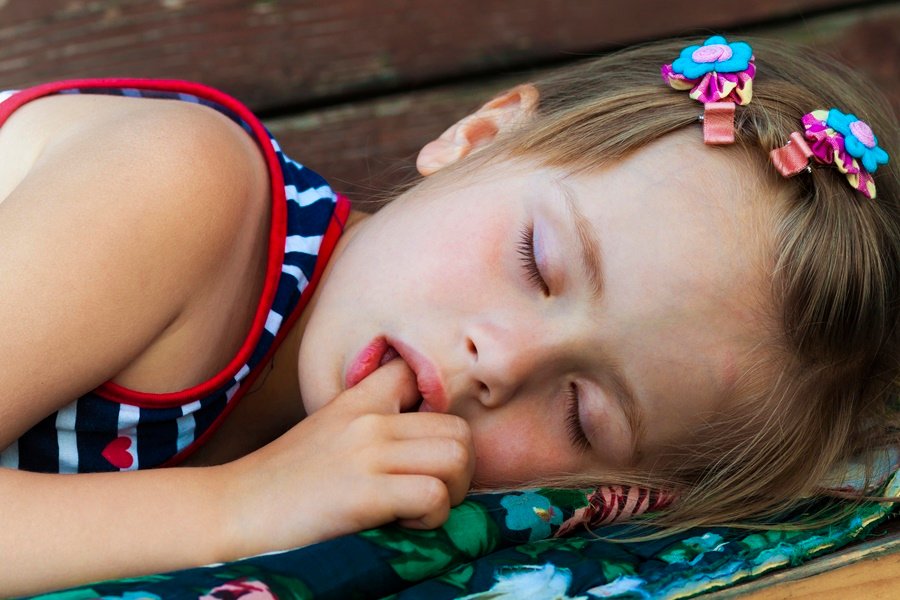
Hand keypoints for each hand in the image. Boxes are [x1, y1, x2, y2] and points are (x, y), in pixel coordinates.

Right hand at [218, 359, 474, 558]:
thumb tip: (423, 443)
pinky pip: (434, 496)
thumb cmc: (283, 480)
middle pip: (459, 430)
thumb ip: (373, 424)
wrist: (234, 508)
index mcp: (361, 399)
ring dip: (451, 493)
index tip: (422, 450)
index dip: (437, 418)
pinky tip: (403, 523)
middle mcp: (370, 419)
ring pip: (456, 458)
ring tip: (419, 508)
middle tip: (433, 492)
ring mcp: (368, 453)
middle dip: (459, 469)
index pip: (422, 378)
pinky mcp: (365, 493)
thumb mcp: (330, 430)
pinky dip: (432, 518)